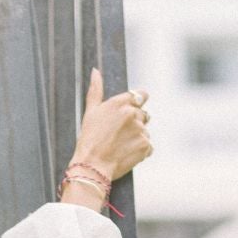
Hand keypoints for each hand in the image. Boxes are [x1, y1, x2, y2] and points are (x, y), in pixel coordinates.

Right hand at [70, 67, 152, 183]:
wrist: (92, 166)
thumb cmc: (89, 140)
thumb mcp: (90, 112)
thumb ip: (96, 90)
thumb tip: (95, 71)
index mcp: (120, 102)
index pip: (142, 95)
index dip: (137, 104)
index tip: (130, 114)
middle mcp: (133, 114)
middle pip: (144, 115)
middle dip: (135, 123)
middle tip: (119, 136)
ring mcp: (141, 130)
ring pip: (145, 132)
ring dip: (137, 138)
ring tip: (120, 147)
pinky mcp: (146, 146)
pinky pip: (149, 147)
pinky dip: (141, 151)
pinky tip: (126, 154)